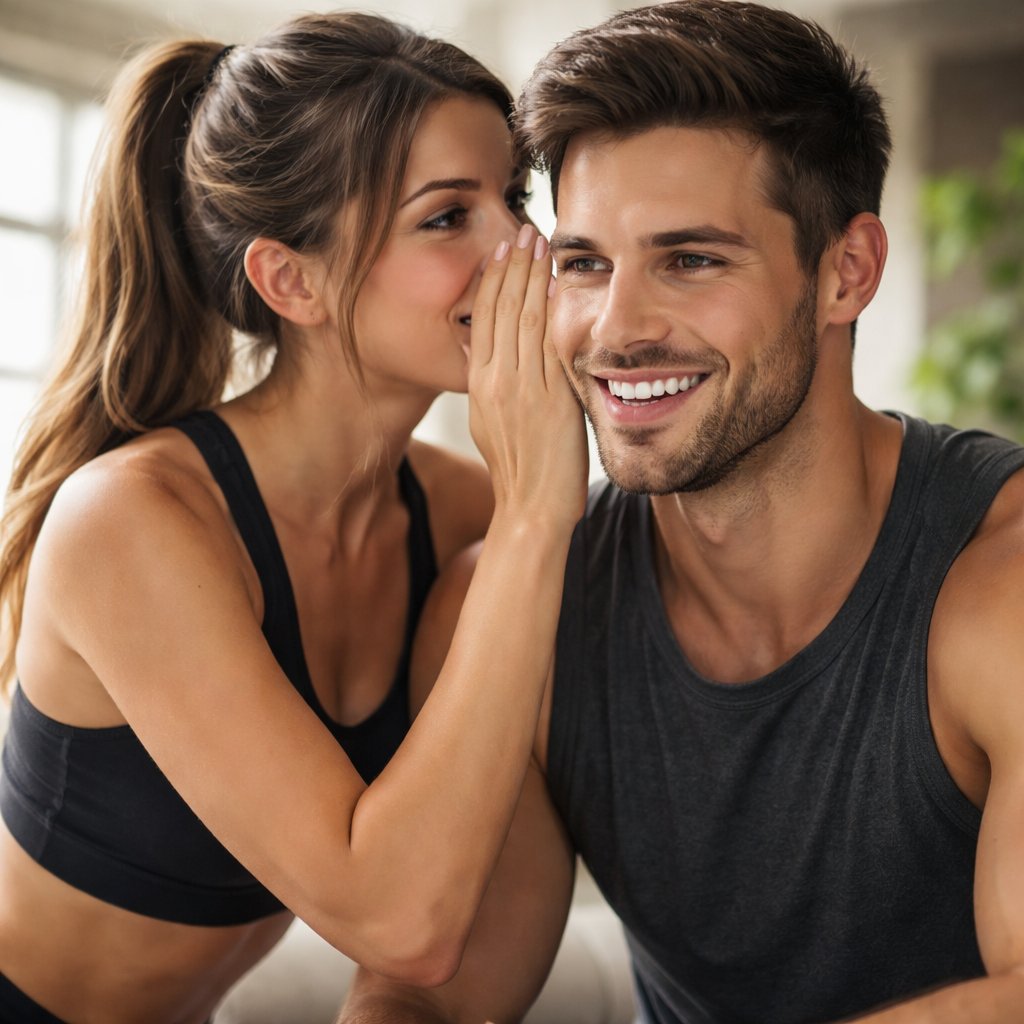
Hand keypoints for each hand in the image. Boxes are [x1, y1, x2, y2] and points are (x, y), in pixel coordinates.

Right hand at [468, 224, 587, 531]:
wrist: (531, 509)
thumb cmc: (516, 470)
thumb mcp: (488, 422)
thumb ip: (488, 384)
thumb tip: (484, 351)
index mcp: (479, 385)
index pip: (483, 318)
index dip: (493, 279)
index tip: (502, 250)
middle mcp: (497, 382)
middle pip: (502, 309)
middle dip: (513, 265)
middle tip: (523, 229)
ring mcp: (524, 390)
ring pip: (525, 319)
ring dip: (533, 276)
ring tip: (539, 242)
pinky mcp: (553, 400)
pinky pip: (552, 345)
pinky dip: (554, 310)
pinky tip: (559, 283)